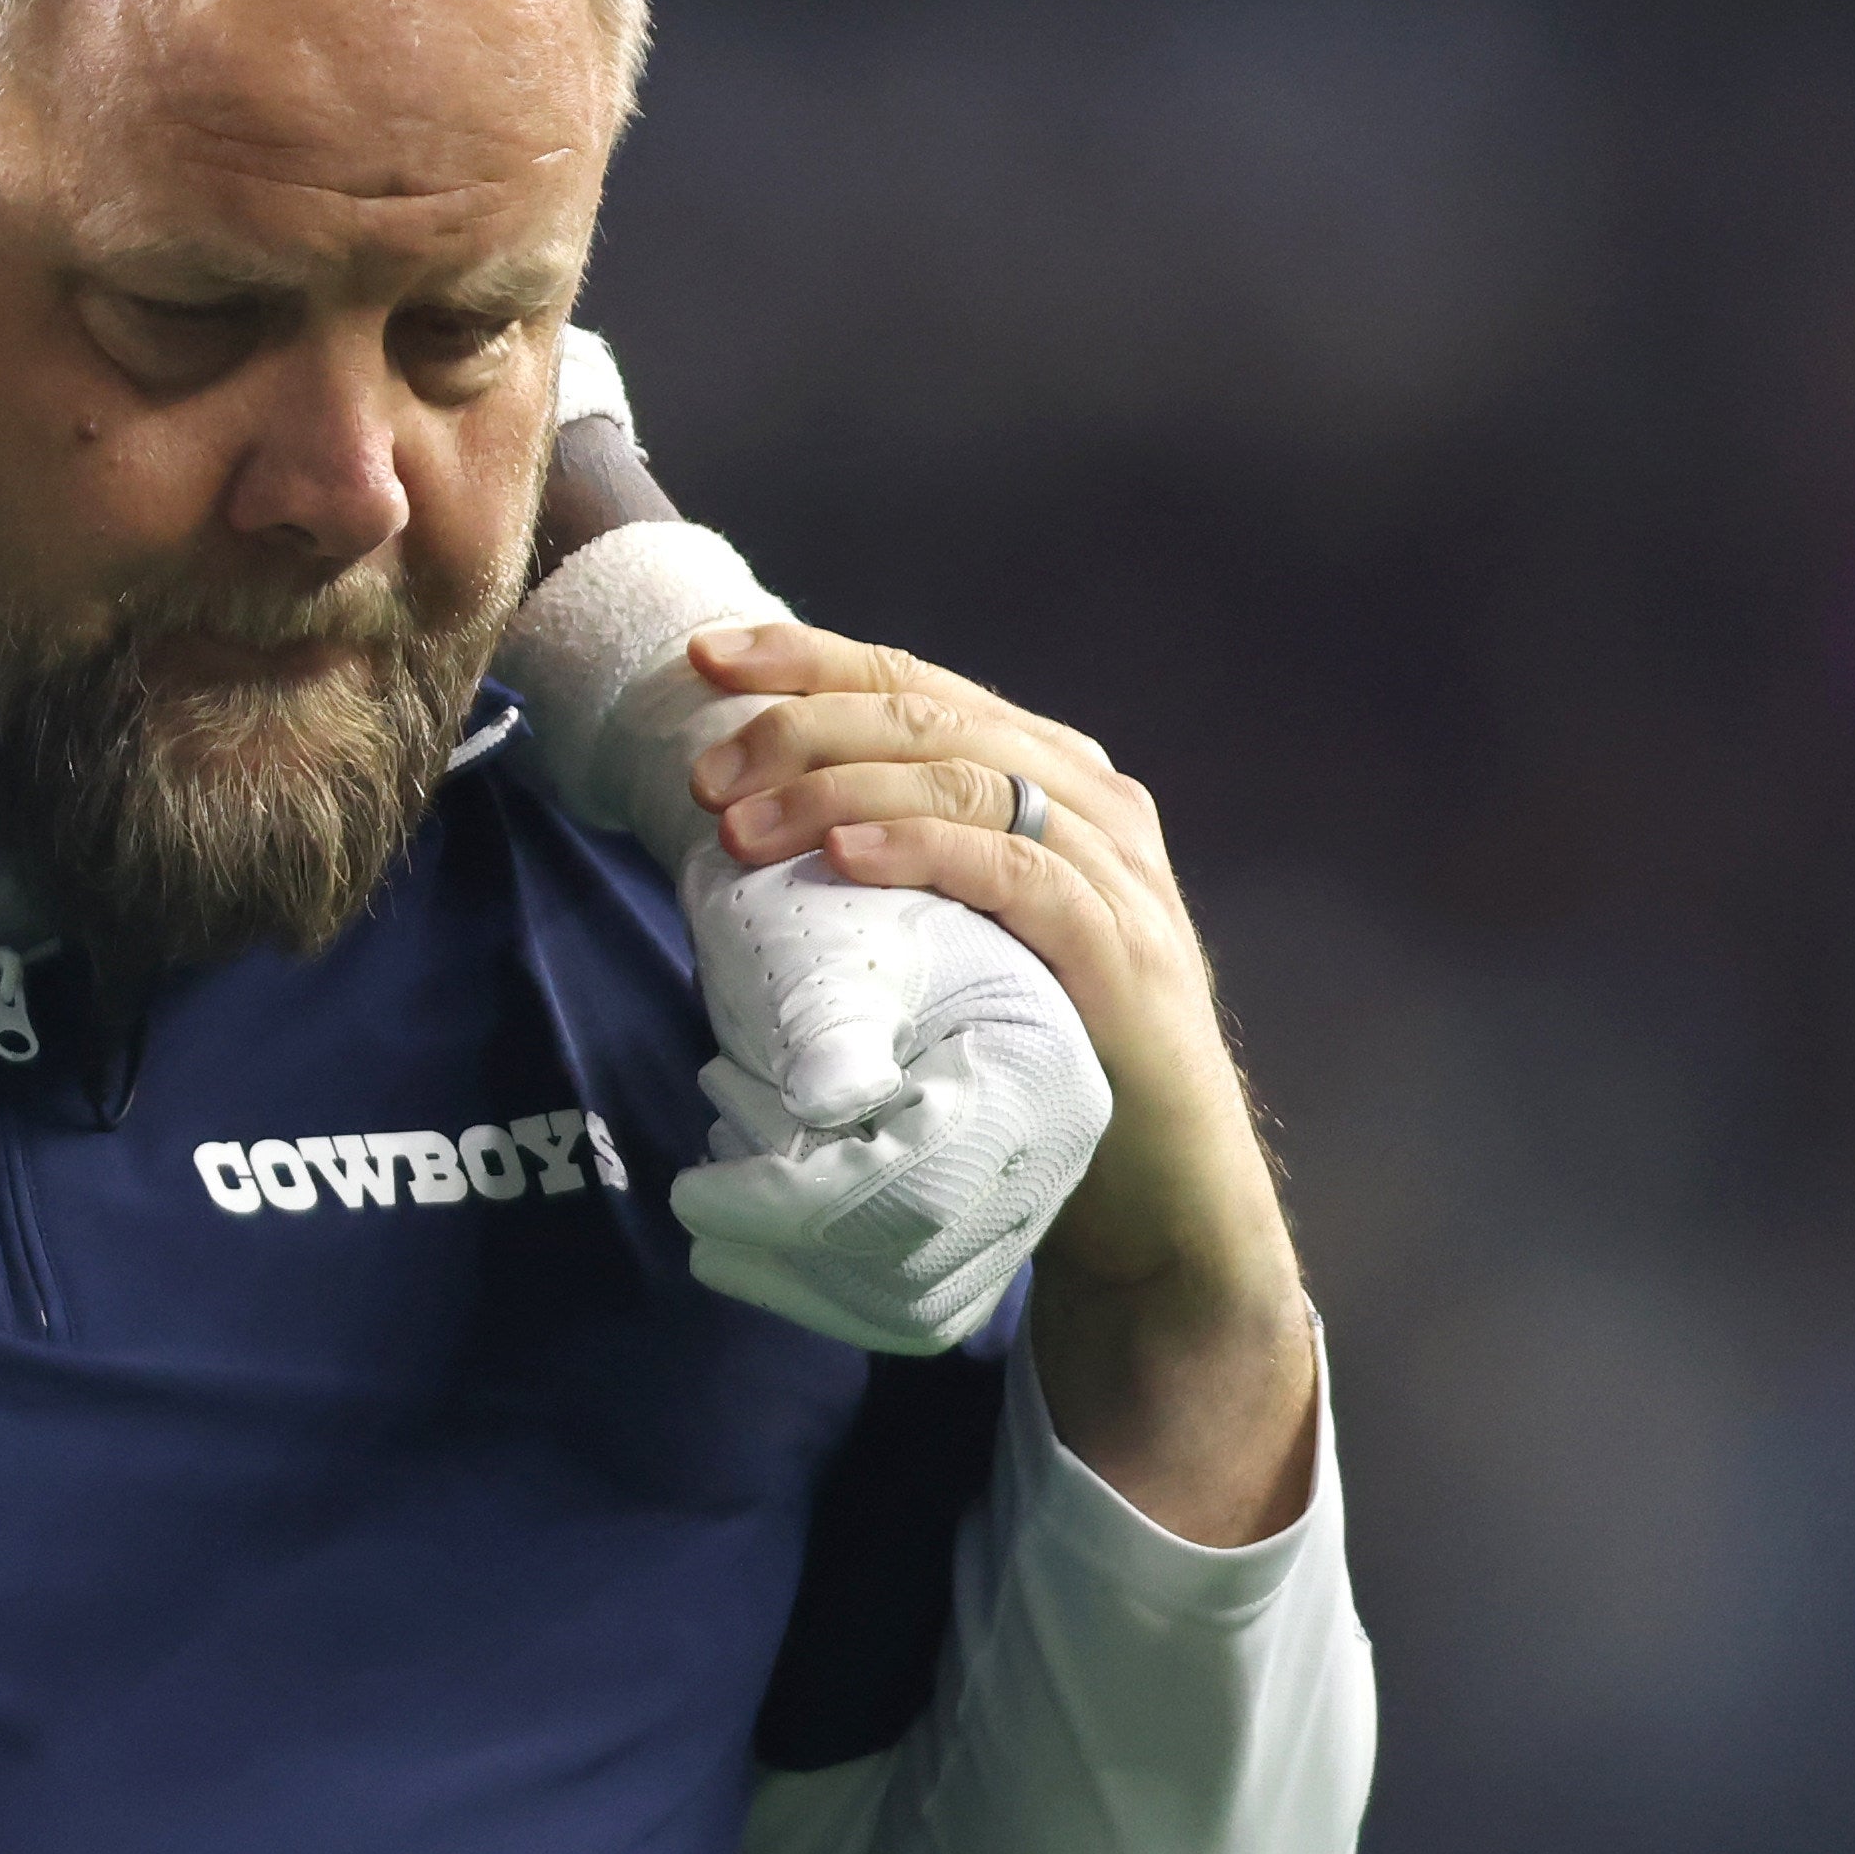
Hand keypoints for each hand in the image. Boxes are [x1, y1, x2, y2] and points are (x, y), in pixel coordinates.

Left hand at [678, 624, 1321, 1540]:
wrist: (1150, 1196)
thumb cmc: (1023, 1057)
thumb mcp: (941, 938)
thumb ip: (881, 871)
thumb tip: (730, 832)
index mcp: (1043, 781)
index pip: (916, 685)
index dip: (810, 659)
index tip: (704, 657)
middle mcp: (1090, 806)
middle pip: (933, 715)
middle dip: (805, 725)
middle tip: (706, 773)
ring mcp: (1119, 876)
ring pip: (971, 779)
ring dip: (841, 789)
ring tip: (742, 822)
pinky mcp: (1125, 956)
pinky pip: (1022, 875)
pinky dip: (927, 852)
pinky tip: (846, 858)